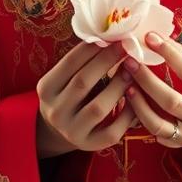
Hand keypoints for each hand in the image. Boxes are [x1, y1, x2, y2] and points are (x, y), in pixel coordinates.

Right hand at [36, 40, 137, 156]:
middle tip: (126, 48)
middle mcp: (55, 111)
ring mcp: (71, 130)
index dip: (93, 48)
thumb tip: (110, 35)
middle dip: (107, 61)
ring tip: (132, 71)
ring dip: (118, 86)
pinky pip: (111, 132)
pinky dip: (126, 115)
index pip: (70, 62)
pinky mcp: (89, 145)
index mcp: (47, 88)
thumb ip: (82, 61)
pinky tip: (135, 99)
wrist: (60, 129)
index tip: (112, 36)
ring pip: (98, 107)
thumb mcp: (65, 77)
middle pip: (83, 82)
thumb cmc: (69, 92)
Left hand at [122, 31, 181, 148]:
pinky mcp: (178, 144)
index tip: (149, 37)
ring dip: (138, 102)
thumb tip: (157, 36)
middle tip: (129, 61)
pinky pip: (154, 133)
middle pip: (171, 99)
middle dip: (147, 80)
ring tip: (126, 84)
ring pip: (159, 122)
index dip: (168, 54)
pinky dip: (140, 117)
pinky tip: (130, 101)